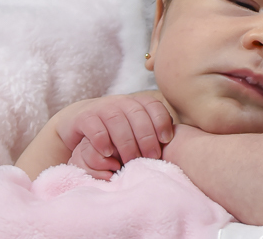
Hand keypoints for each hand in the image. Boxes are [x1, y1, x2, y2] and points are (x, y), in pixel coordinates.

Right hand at [52, 91, 174, 178]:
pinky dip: (102, 139)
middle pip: (137, 115)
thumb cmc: (118, 130)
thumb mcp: (137, 127)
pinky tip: (108, 153)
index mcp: (137, 103)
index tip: (167, 140)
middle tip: (151, 158)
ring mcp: (103, 108)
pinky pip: (95, 126)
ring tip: (130, 160)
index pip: (153, 106)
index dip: (161, 121)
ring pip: (117, 120)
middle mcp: (121, 102)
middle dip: (146, 137)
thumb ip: (154, 131)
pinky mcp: (85, 117)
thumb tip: (179, 143)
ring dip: (126, 142)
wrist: (83, 121)